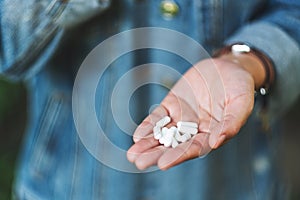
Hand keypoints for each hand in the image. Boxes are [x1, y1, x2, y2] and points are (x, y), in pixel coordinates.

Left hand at [127, 57, 256, 169]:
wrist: (227, 68)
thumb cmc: (239, 87)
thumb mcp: (241, 103)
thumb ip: (231, 123)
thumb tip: (215, 143)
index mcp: (211, 134)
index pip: (193, 148)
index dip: (178, 156)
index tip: (163, 164)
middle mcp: (194, 129)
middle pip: (173, 145)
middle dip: (156, 154)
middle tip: (139, 163)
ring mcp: (181, 117)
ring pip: (162, 134)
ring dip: (147, 144)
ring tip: (132, 155)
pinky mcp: (172, 104)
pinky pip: (159, 117)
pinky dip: (149, 126)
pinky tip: (138, 135)